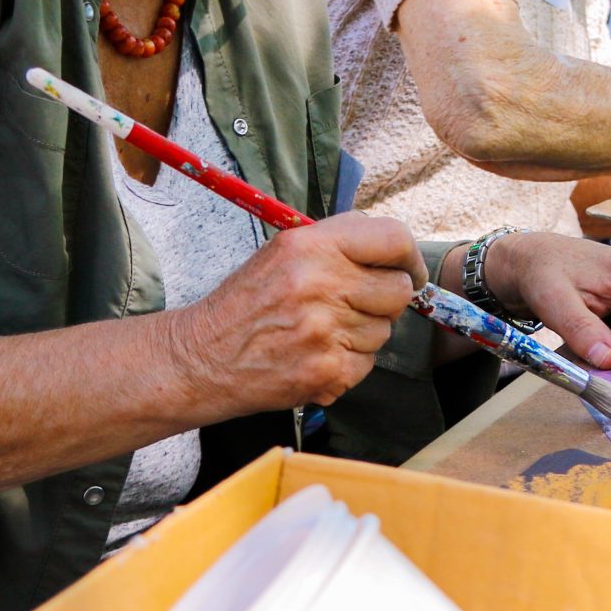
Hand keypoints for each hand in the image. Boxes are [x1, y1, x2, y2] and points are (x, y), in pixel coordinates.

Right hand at [166, 213, 420, 415]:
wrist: (200, 358)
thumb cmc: (247, 302)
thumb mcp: (284, 251)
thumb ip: (340, 242)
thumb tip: (396, 251)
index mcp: (312, 245)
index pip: (393, 239)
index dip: (409, 257)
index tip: (408, 270)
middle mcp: (320, 284)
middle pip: (398, 291)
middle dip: (384, 300)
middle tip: (354, 305)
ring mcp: (324, 331)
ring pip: (384, 330)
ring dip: (362, 333)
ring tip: (320, 331)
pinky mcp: (326, 371)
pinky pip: (367, 364)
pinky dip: (348, 364)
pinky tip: (315, 355)